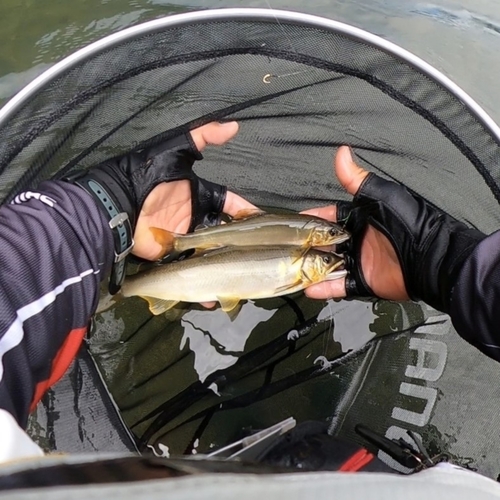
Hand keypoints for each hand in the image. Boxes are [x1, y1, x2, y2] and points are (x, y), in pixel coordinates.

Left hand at [66, 120, 255, 293]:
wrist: (117, 203)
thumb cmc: (148, 174)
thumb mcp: (177, 148)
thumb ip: (204, 135)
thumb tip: (235, 125)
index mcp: (197, 195)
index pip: (227, 203)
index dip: (243, 211)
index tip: (260, 220)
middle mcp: (193, 218)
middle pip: (222, 232)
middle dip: (239, 243)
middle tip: (257, 254)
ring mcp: (182, 240)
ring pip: (210, 255)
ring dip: (224, 267)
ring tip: (242, 280)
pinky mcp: (170, 258)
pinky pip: (190, 272)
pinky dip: (201, 287)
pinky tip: (214, 299)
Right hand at [304, 146, 484, 312]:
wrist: (429, 257)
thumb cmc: (408, 221)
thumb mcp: (380, 195)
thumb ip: (356, 179)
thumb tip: (341, 151)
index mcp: (361, 217)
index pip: (330, 216)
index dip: (313, 219)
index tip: (293, 222)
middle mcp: (358, 239)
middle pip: (326, 242)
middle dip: (309, 244)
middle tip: (288, 247)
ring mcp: (360, 261)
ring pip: (329, 265)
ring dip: (312, 268)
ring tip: (292, 269)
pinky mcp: (363, 281)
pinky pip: (339, 286)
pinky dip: (324, 288)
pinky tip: (307, 288)